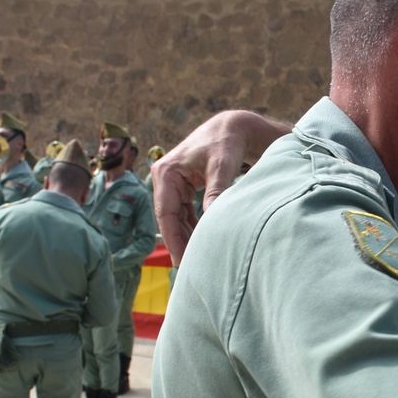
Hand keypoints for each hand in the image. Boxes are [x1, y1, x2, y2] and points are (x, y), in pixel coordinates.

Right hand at [152, 111, 289, 264]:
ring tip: (196, 260)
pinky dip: (192, 228)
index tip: (182, 260)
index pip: (165, 213)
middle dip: (179, 242)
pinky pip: (184, 214)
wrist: (232, 128)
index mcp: (167, 172)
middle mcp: (164, 178)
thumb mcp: (222, 166)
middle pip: (168, 218)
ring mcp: (172, 184)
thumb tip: (212, 220)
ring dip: (185, 237)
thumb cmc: (226, 143)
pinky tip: (201, 244)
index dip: (173, 239)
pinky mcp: (182, 188)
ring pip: (176, 218)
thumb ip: (216, 192)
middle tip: (190, 268)